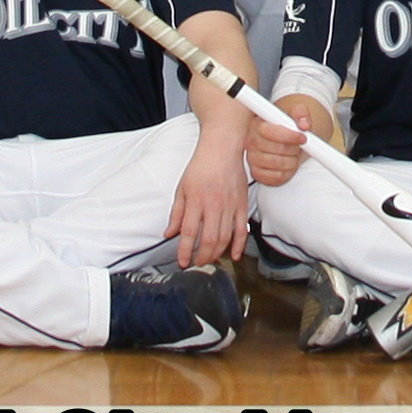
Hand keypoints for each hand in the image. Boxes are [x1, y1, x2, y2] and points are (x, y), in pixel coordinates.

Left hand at [166, 145, 251, 266]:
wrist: (222, 148)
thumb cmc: (200, 167)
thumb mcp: (182, 188)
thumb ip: (176, 213)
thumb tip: (169, 233)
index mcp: (196, 201)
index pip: (189, 232)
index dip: (185, 250)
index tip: (182, 262)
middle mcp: (214, 205)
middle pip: (209, 239)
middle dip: (202, 256)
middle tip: (197, 264)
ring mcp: (230, 205)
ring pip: (225, 237)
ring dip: (217, 253)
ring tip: (209, 260)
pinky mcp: (242, 204)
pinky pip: (242, 229)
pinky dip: (239, 244)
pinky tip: (233, 255)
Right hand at [249, 94, 324, 186]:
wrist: (287, 138)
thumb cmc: (288, 125)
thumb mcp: (296, 112)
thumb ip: (301, 113)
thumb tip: (304, 123)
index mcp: (257, 124)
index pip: (270, 132)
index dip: (289, 136)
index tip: (302, 137)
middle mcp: (251, 142)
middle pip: (276, 149)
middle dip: (293, 148)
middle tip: (299, 145)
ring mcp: (252, 159)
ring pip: (278, 164)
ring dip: (292, 160)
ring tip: (294, 154)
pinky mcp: (258, 174)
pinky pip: (277, 177)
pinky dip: (288, 172)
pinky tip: (289, 164)